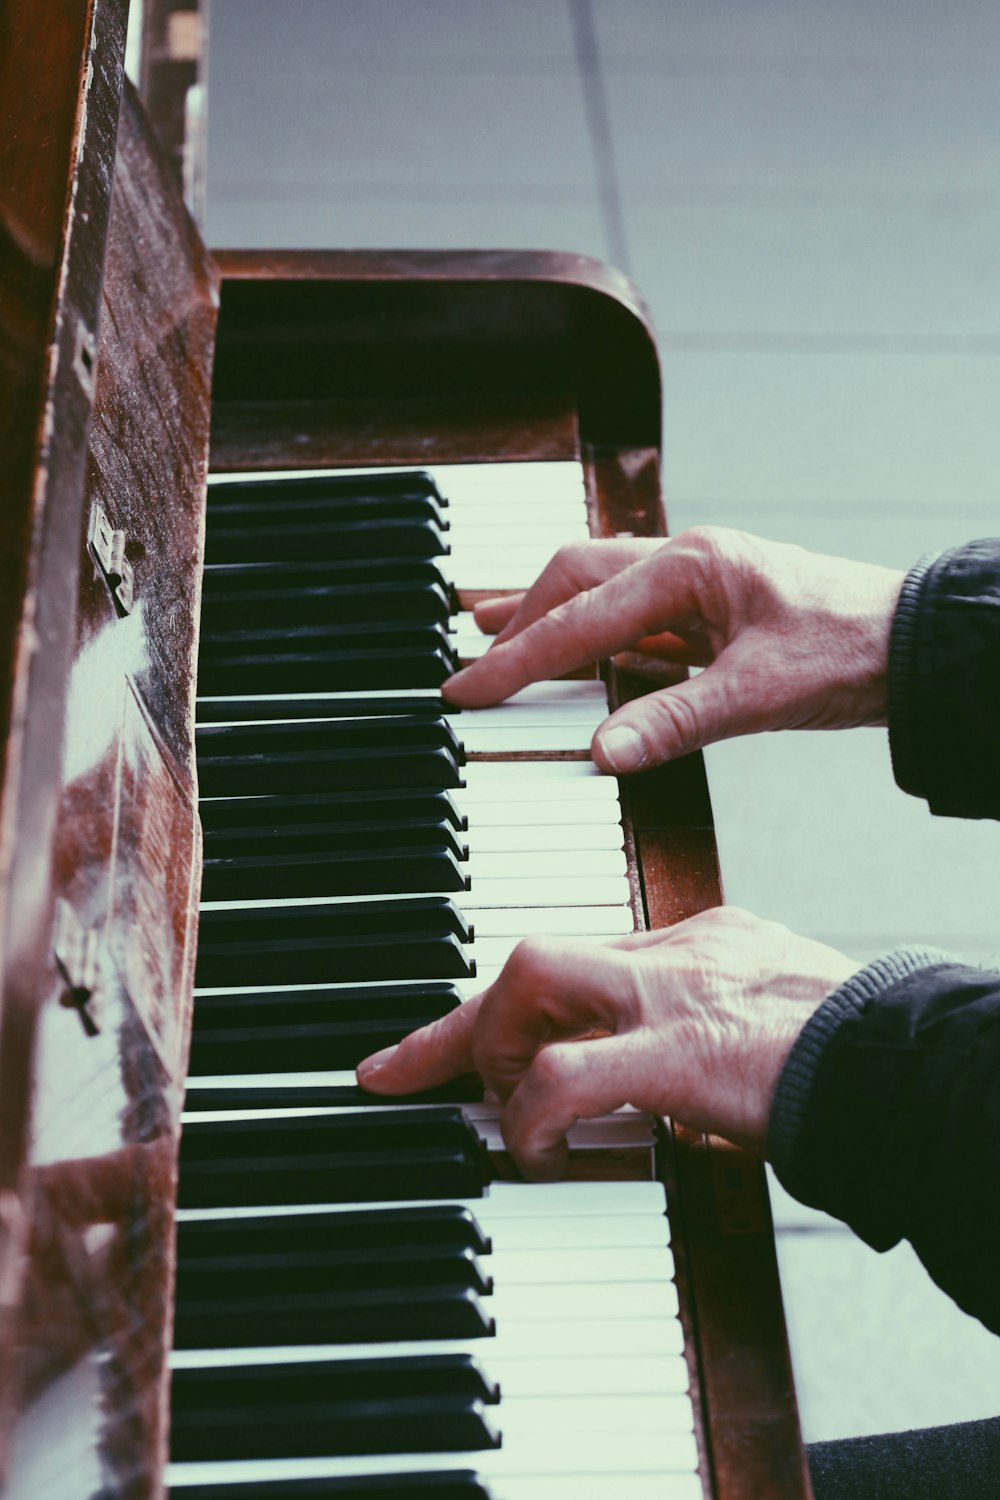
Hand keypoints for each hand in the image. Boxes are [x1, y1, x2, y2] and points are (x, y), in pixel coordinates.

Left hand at [356, 907, 856, 1178]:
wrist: (904, 1063)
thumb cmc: (844, 1060)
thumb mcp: (758, 1031)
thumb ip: (696, 1049)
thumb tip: (652, 1106)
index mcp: (694, 945)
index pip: (574, 956)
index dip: (505, 1001)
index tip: (446, 1040)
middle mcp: (674, 953)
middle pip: (533, 956)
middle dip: (467, 1022)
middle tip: (418, 1073)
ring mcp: (674, 994)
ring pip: (532, 980)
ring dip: (497, 1052)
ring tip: (510, 1113)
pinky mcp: (679, 1050)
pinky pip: (567, 1074)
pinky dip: (534, 1116)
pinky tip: (540, 1152)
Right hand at [444, 527, 903, 772]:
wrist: (916, 645)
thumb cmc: (852, 649)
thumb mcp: (759, 694)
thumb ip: (674, 721)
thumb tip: (601, 751)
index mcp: (690, 566)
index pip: (578, 616)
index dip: (516, 658)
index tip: (467, 687)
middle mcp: (685, 562)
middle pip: (574, 578)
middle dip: (518, 619)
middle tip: (472, 661)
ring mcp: (698, 583)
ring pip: (598, 591)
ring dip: (548, 617)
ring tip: (494, 635)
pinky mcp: (711, 611)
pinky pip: (632, 618)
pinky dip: (591, 636)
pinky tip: (575, 657)